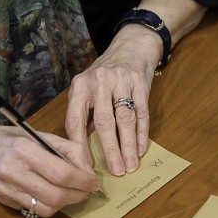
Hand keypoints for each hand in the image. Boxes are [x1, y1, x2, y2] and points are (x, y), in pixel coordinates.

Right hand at [0, 113, 98, 217]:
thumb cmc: (11, 139)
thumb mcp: (41, 135)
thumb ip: (69, 149)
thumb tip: (89, 169)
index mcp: (25, 150)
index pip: (62, 173)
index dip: (83, 181)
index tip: (94, 181)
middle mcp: (13, 171)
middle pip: (56, 196)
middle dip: (78, 195)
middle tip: (87, 189)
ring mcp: (6, 189)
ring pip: (46, 209)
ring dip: (66, 204)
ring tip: (72, 192)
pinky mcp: (4, 201)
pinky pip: (34, 210)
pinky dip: (50, 206)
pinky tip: (54, 194)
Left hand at [66, 26, 160, 175]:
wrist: (132, 46)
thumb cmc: (106, 73)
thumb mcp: (88, 88)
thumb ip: (85, 114)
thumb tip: (84, 147)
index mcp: (80, 86)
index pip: (75, 121)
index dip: (79, 147)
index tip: (84, 168)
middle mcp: (99, 82)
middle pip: (104, 122)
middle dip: (110, 150)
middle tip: (115, 171)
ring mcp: (122, 82)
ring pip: (124, 120)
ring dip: (128, 146)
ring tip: (130, 166)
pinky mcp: (141, 83)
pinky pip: (142, 113)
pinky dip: (142, 133)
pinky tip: (141, 149)